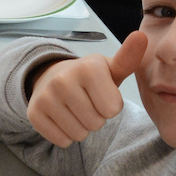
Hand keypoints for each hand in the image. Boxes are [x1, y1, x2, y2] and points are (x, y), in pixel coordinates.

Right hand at [27, 31, 147, 147]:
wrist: (51, 77)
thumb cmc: (90, 77)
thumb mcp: (110, 68)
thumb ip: (128, 57)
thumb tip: (142, 35)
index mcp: (87, 68)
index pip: (113, 109)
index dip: (111, 105)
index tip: (101, 93)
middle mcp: (62, 80)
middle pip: (96, 123)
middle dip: (95, 117)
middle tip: (86, 102)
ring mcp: (45, 96)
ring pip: (79, 134)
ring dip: (81, 127)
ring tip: (74, 109)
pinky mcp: (33, 113)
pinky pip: (62, 140)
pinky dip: (65, 134)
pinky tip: (61, 117)